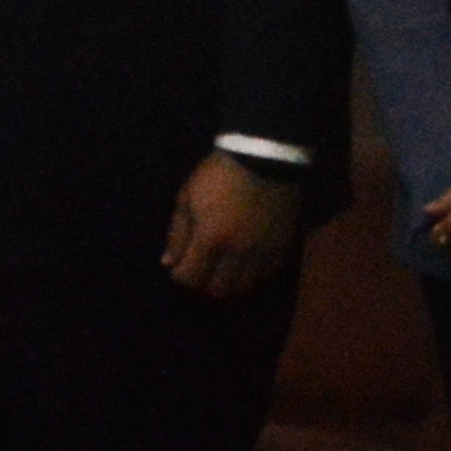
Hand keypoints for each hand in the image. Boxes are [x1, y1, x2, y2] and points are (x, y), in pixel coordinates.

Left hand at [162, 149, 305, 297]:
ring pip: (245, 287)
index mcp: (211, 239)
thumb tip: (168, 263)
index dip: (181, 276)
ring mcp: (263, 254)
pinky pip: (265, 275)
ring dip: (230, 282)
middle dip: (204, 284)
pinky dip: (252, 274)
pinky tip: (244, 262)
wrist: (263, 160)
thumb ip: (177, 234)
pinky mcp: (282, 250)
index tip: (179, 267)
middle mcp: (238, 254)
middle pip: (219, 290)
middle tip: (201, 269)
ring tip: (222, 268)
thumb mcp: (187, 197)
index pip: (191, 277)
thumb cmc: (217, 175)